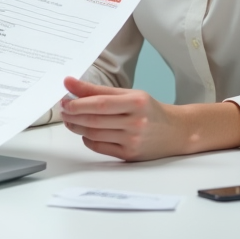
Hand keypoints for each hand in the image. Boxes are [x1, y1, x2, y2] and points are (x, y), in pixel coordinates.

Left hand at [60, 77, 239, 160]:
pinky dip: (88, 139)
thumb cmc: (150, 110)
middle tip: (63, 109)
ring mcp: (133, 140)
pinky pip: (100, 147)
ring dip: (77, 126)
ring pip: (95, 133)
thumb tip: (70, 83)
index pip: (100, 103)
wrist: (176, 132)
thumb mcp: (129, 94)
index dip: (79, 103)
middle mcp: (136, 122)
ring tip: (70, 119)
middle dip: (74, 114)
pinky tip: (84, 132)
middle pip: (95, 119)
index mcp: (136, 102)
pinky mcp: (129, 154)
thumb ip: (99, 90)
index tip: (65, 99)